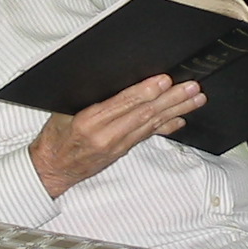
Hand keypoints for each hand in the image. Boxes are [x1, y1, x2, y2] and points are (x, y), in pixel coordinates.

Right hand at [29, 74, 204, 197]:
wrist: (52, 170)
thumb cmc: (55, 137)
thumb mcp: (63, 111)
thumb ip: (90, 99)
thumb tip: (115, 78)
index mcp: (88, 122)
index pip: (123, 104)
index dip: (146, 92)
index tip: (164, 81)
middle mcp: (105, 136)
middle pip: (144, 114)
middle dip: (171, 100)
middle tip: (192, 88)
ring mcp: (116, 146)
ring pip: (151, 125)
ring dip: (176, 110)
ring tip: (195, 100)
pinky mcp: (122, 151)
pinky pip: (147, 136)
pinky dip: (166, 127)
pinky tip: (181, 119)